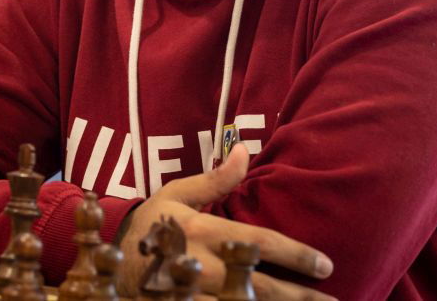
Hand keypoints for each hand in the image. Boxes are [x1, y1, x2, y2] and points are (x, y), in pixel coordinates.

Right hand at [117, 144, 335, 299]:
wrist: (111, 257)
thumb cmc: (152, 221)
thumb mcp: (177, 193)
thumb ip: (215, 179)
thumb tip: (244, 150)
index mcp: (202, 229)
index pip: (258, 243)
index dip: (295, 255)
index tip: (325, 265)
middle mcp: (200, 262)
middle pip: (259, 284)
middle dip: (298, 296)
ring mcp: (190, 291)